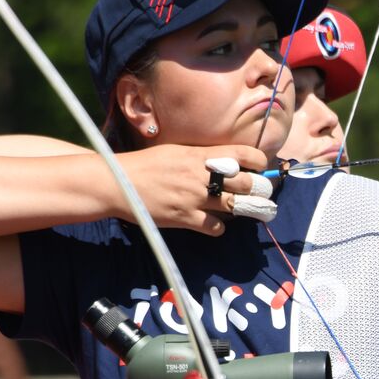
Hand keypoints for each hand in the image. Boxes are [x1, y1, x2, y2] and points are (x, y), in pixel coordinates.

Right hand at [116, 145, 270, 235]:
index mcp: (201, 155)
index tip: (261, 169)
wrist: (117, 183)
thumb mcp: (177, 151)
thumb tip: (230, 163)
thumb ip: (204, 157)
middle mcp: (202, 175)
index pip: (245, 154)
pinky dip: (218, 227)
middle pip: (248, 184)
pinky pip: (217, 228)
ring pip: (237, 206)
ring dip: (243, 209)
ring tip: (240, 208)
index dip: (259, 163)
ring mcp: (195, 198)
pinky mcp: (186, 218)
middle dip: (258, 190)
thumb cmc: (147, 165)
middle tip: (258, 194)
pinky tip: (212, 223)